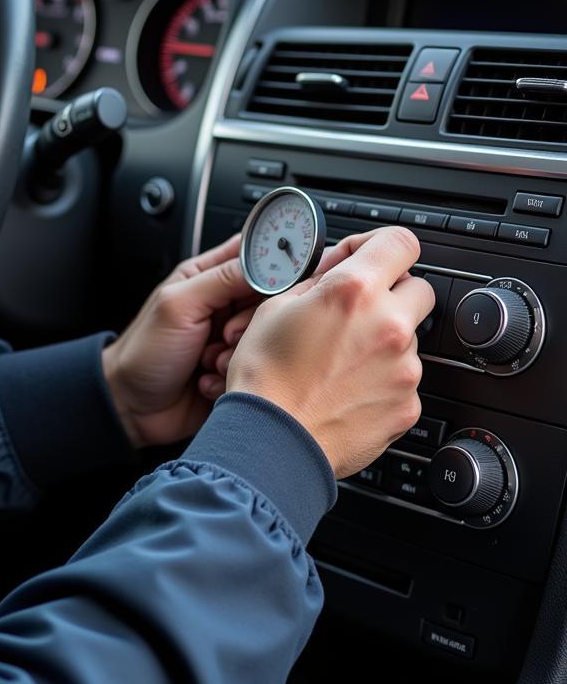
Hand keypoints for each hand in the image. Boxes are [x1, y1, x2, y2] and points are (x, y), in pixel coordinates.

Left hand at [101, 234, 258, 447]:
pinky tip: (208, 380)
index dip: (271, 267)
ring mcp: (231, 338)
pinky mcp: (236, 367)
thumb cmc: (144, 351)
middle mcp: (223, 305)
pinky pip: (257, 367)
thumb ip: (221, 279)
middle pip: (267, 299)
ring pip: (265, 336)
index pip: (253, 257)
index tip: (275, 285)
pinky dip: (234, 374)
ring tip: (209, 360)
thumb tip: (265, 263)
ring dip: (238, 352)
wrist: (132, 406)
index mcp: (206, 278)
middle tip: (226, 334)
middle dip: (250, 321)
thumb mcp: (178, 305)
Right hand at [222, 226, 433, 478]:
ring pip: (409, 338)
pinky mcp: (408, 405)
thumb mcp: (274, 308)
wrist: (272, 441)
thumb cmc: (265, 378)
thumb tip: (335, 271)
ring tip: (339, 362)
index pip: (400, 242)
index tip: (369, 257)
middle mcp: (388, 325)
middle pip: (418, 289)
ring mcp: (404, 368)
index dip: (381, 245)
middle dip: (391, 294)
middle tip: (357, 312)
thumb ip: (316, 282)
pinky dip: (382, 381)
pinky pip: (404, 380)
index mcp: (354, 291)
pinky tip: (347, 389)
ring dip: (383, 341)